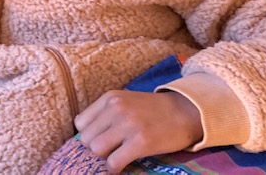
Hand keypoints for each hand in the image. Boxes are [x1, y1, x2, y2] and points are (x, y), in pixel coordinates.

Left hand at [74, 90, 202, 172]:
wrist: (185, 111)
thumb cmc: (152, 110)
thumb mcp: (126, 101)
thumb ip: (106, 113)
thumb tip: (85, 137)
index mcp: (110, 98)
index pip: (80, 123)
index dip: (88, 135)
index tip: (100, 139)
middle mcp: (116, 108)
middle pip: (86, 139)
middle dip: (95, 148)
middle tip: (110, 150)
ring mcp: (128, 124)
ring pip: (96, 150)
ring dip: (105, 158)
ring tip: (117, 156)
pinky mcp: (141, 142)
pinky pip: (114, 162)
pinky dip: (115, 168)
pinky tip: (123, 165)